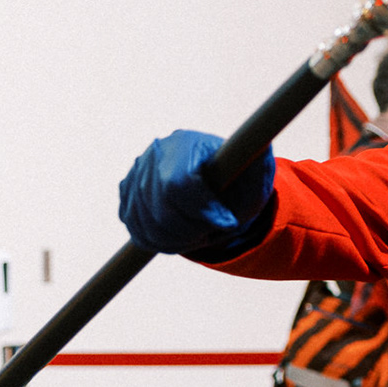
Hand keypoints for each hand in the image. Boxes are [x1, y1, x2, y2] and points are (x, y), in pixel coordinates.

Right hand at [118, 131, 274, 255]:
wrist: (220, 183)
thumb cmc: (242, 178)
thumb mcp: (259, 172)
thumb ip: (258, 163)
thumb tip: (258, 146)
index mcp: (186, 143)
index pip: (179, 184)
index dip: (204, 211)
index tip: (228, 223)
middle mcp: (155, 155)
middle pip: (162, 210)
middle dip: (194, 231)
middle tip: (215, 232)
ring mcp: (137, 174)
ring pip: (148, 226)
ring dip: (181, 241)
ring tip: (204, 234)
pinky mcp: (128, 194)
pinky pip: (138, 230)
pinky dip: (163, 242)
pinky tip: (185, 236)